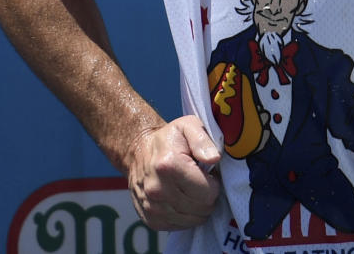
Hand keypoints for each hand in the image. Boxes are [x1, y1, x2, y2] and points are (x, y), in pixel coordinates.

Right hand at [126, 115, 221, 229]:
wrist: (138, 152)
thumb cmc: (169, 139)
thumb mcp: (188, 126)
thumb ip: (203, 140)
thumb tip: (214, 158)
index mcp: (169, 165)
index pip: (207, 192)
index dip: (215, 184)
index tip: (209, 174)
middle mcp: (157, 190)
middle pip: (201, 208)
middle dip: (208, 197)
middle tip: (203, 182)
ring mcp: (152, 208)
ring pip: (192, 220)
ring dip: (198, 208)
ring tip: (193, 190)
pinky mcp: (150, 220)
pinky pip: (179, 227)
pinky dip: (187, 216)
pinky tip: (184, 200)